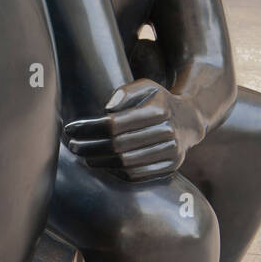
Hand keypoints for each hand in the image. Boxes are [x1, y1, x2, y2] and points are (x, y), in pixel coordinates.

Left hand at [63, 79, 203, 181]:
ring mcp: (171, 152)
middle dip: (90, 146)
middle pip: (118, 145)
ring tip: (84, 155)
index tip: (71, 129)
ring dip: (100, 161)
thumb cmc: (158, 102)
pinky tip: (102, 164)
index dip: (89, 128)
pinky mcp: (170, 167)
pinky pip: (137, 174)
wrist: (189, 121)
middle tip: (72, 146)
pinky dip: (116, 171)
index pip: (115, 123)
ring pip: (126, 162)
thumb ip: (125, 92)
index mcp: (159, 109)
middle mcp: (168, 132)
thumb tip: (107, 108)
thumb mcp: (146, 87)